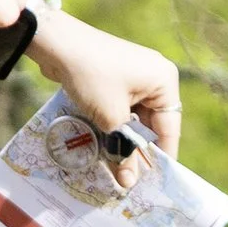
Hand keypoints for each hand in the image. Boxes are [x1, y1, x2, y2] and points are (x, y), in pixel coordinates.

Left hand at [29, 8, 180, 183]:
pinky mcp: (115, 78)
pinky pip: (121, 108)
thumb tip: (129, 182)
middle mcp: (154, 77)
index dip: (162, 156)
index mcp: (164, 82)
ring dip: (123, 140)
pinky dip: (114, 126)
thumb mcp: (110, 118)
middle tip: (129, 180)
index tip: (156, 183)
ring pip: (134, 118)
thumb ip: (124, 150)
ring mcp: (134, 76)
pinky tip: (105, 146)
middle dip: (138, 150)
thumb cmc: (92, 77)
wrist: (57, 43)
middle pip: (152, 124)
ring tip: (116, 168)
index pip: (169, 127)